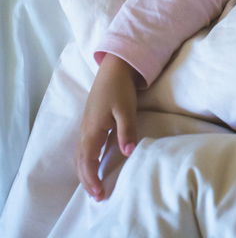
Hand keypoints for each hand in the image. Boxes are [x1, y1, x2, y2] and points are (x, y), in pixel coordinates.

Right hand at [77, 54, 139, 200]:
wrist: (114, 67)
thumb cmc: (120, 87)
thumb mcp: (126, 109)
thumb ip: (126, 131)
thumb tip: (128, 153)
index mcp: (92, 130)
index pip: (88, 161)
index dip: (92, 179)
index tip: (99, 194)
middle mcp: (85, 130)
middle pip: (81, 161)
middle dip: (87, 180)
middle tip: (97, 196)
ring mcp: (86, 125)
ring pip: (80, 154)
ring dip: (85, 171)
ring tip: (94, 185)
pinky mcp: (90, 121)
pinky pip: (83, 146)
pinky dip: (86, 160)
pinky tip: (94, 162)